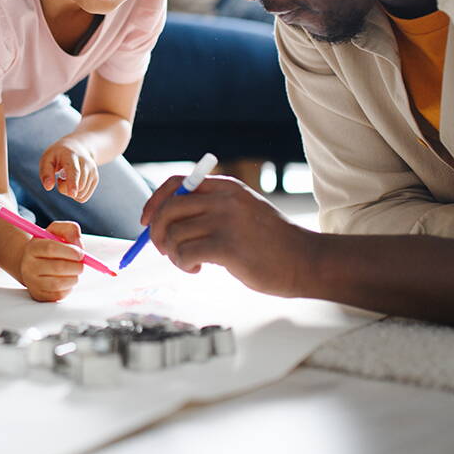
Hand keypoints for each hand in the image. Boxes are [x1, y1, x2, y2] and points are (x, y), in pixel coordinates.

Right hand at [19, 221, 84, 301]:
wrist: (33, 264)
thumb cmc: (49, 246)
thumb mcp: (56, 232)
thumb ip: (69, 230)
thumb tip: (78, 244)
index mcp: (32, 247)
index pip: (51, 248)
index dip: (70, 251)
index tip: (80, 253)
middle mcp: (28, 265)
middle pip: (57, 267)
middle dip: (76, 266)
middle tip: (80, 263)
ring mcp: (32, 282)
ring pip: (59, 283)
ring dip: (74, 277)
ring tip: (74, 271)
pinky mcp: (38, 295)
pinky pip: (59, 294)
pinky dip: (69, 287)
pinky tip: (67, 279)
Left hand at [39, 137, 97, 201]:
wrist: (77, 147)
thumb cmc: (58, 155)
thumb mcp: (47, 158)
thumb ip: (45, 172)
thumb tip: (48, 187)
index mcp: (72, 155)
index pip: (74, 171)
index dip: (73, 183)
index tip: (72, 194)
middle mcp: (86, 163)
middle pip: (77, 186)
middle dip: (64, 189)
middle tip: (60, 178)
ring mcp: (92, 171)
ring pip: (80, 194)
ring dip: (69, 192)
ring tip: (67, 178)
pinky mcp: (95, 179)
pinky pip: (83, 197)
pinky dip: (76, 195)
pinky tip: (74, 183)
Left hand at [140, 175, 314, 297]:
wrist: (307, 261)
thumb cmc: (273, 242)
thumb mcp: (243, 211)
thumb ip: (211, 208)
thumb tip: (165, 220)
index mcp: (226, 187)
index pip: (176, 183)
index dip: (154, 201)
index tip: (146, 221)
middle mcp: (224, 200)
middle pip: (168, 209)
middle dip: (156, 232)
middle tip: (164, 249)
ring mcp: (225, 222)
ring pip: (173, 234)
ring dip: (172, 253)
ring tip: (189, 263)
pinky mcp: (227, 247)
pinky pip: (185, 253)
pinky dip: (184, 264)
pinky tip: (198, 269)